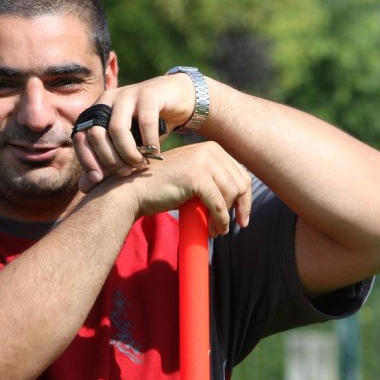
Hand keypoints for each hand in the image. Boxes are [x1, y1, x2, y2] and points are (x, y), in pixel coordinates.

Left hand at [73, 74, 197, 192]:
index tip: (99, 180)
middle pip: (96, 135)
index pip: (80, 138)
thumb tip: (84, 188)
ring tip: (140, 165)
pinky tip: (155, 154)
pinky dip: (150, 143)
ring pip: (117, 129)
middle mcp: (106, 101)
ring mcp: (127, 94)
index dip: (87, 161)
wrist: (176, 99)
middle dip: (110, 160)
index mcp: (95, 113)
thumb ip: (106, 164)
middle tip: (125, 173)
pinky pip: (145, 122)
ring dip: (128, 153)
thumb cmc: (146, 128)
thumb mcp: (125, 146)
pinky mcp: (149, 94)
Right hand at [101, 142, 251, 236]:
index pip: (241, 174)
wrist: (134, 190)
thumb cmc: (162, 188)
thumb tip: (240, 197)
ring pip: (231, 194)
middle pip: (241, 183)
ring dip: (226, 217)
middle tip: (234, 227)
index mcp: (211, 148)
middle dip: (241, 208)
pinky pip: (219, 203)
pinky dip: (220, 220)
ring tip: (215, 230)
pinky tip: (215, 230)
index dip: (245, 198)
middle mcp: (209, 150)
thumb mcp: (191, 178)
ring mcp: (203, 161)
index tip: (242, 217)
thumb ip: (212, 179)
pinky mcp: (196, 176)